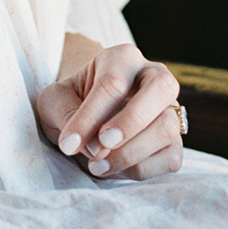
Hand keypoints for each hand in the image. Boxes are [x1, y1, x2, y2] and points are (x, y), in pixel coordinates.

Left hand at [36, 42, 183, 180]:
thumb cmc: (68, 105)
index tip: (68, 144)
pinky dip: (141, 169)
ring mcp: (170, 110)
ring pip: (167, 127)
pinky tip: (114, 169)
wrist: (84, 123)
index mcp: (122, 58)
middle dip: (131, 121)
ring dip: (130, 153)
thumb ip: (66, 114)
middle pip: (161, 88)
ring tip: (96, 165)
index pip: (113, 83)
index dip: (90, 117)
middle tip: (101, 145)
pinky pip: (170, 158)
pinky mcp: (174, 142)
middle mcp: (154, 77)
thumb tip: (95, 146)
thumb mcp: (53, 102)